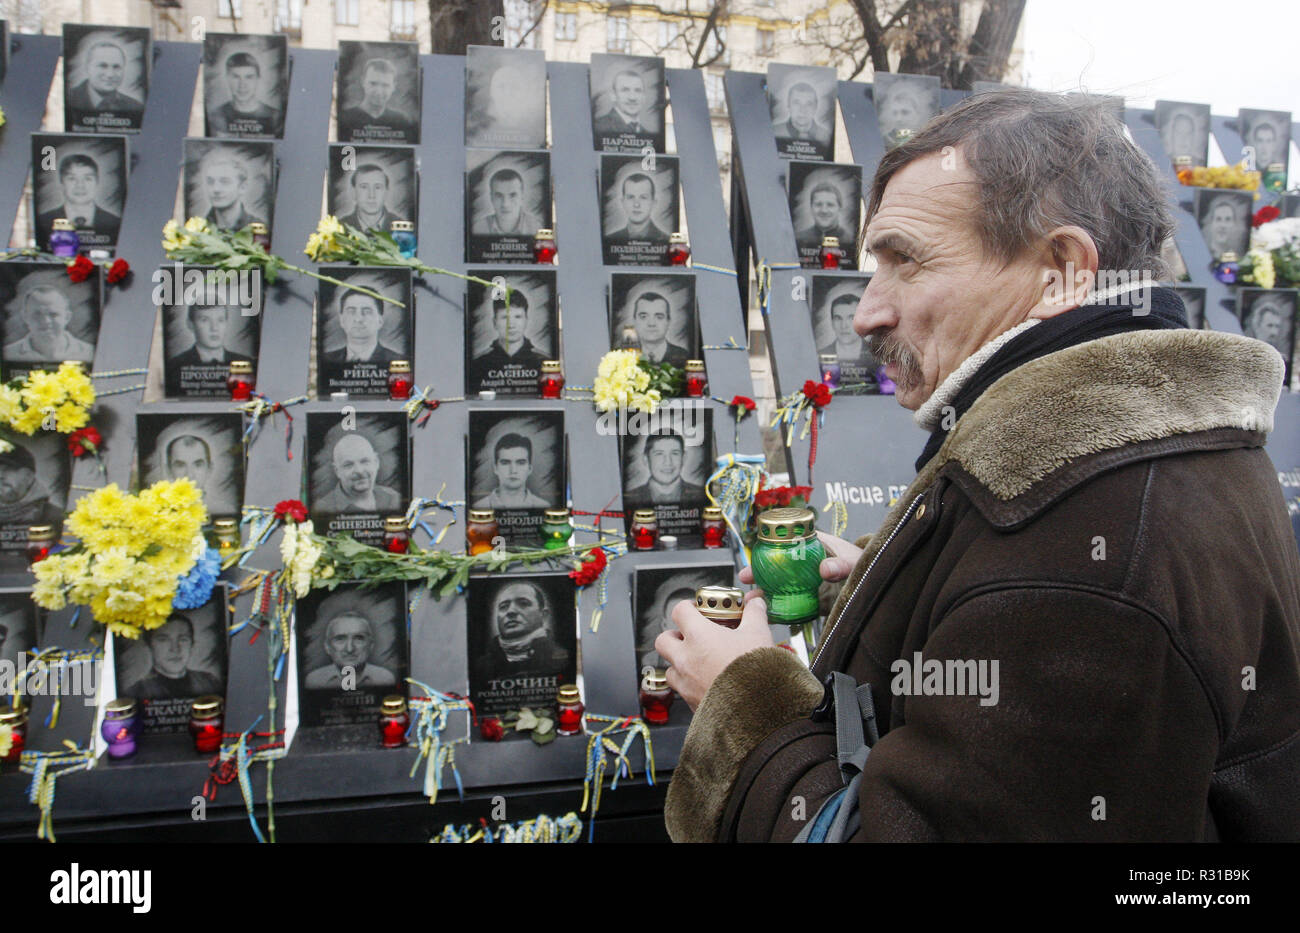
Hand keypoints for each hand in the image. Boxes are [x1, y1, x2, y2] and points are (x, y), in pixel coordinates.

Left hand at [655, 596, 774, 710]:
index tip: (697, 609)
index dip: (687, 608)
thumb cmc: (755, 670)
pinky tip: (708, 683)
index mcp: (699, 636)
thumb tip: (755, 603)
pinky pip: (681, 691)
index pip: (679, 611)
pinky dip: (690, 685)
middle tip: (690, 636)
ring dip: (680, 663)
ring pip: (670, 668)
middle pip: (663, 640)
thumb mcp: (758, 634)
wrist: (756, 710)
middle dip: (674, 636)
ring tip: (700, 662)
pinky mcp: (691, 703)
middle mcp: (686, 659)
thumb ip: (754, 615)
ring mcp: (685, 683)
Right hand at [737, 530, 861, 604]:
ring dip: (766, 592)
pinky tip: (769, 616)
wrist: (879, 583)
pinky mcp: (814, 600)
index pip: (785, 541)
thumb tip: (824, 569)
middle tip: (744, 578)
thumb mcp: (854, 561)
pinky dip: (781, 610)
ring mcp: (809, 581)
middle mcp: (807, 562)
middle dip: (759, 571)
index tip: (754, 556)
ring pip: (782, 585)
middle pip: (777, 564)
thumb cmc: (866, 564)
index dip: (767, 548)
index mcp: (814, 544)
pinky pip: (793, 604)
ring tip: (751, 601)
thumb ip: (842, 564)